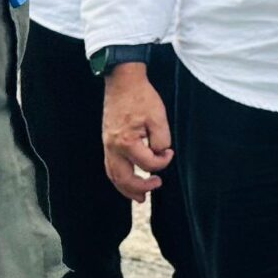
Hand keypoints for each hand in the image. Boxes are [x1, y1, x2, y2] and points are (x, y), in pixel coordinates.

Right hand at [102, 61, 174, 200]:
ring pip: (113, 175)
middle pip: (123, 178)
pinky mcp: (107, 140)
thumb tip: (160, 154)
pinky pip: (110, 165)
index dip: (162, 161)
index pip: (147, 163)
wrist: (122, 81)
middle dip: (139, 188)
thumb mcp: (158, 116)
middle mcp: (113, 147)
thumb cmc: (141, 97)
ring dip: (126, 188)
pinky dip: (118, 177)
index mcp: (127, 142)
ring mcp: (107, 144)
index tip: (170, 153)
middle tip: (154, 189)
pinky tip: (127, 179)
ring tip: (139, 196)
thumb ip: (161, 139)